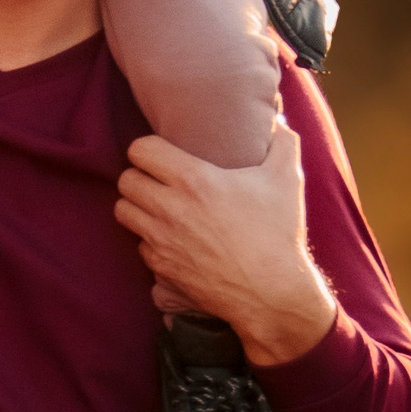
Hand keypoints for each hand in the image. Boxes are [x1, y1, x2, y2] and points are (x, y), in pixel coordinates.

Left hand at [112, 121, 336, 366]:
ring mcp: (162, 241)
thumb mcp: (287, 180)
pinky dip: (149, 240)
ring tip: (158, 205)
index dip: (148, 148)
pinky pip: (139, 246)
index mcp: (193, 180)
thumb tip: (278, 117)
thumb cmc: (279, 234)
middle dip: (139, 176)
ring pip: (123, 212)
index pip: (140, 150)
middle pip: (125, 180)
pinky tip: (170, 237)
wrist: (274, 294)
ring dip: (137, 206)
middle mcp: (169, 209)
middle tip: (158, 179)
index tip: (163, 153)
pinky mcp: (162, 269)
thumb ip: (282, 141)